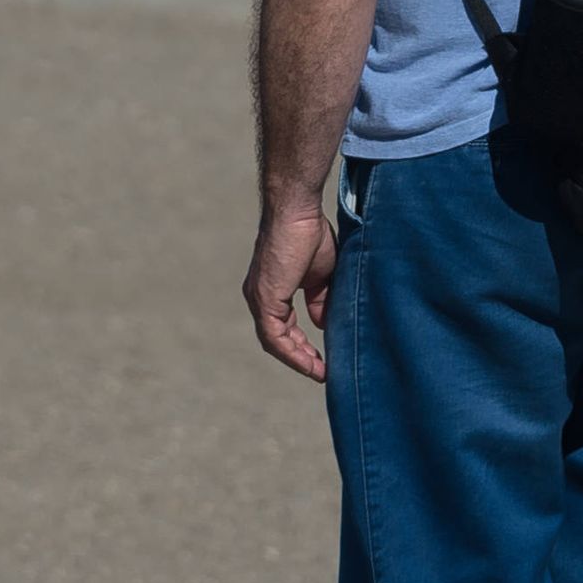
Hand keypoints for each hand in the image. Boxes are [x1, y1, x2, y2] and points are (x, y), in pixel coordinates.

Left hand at [242, 198, 336, 382]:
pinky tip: (311, 364)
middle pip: (277, 338)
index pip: (283, 326)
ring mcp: (259, 297)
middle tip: (323, 372)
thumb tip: (321, 324)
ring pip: (274, 341)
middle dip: (301, 356)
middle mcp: (260, 296)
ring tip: (320, 373)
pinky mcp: (264, 298)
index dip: (301, 345)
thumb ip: (320, 300)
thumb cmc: (309, 233)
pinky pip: (274, 336)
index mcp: (272, 289)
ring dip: (298, 359)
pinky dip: (292, 353)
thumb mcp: (320, 275)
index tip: (321, 361)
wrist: (298, 210)